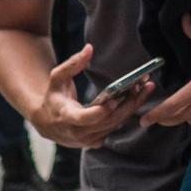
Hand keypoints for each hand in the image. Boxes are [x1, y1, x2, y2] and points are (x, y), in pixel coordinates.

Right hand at [30, 44, 150, 148]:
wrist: (46, 121)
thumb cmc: (53, 96)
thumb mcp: (57, 78)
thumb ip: (73, 63)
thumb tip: (89, 48)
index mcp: (65, 117)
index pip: (85, 118)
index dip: (101, 112)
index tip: (115, 100)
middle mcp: (76, 133)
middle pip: (107, 122)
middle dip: (127, 104)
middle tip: (143, 86)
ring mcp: (86, 140)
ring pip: (114, 126)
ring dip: (130, 108)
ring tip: (144, 89)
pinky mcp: (94, 142)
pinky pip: (113, 129)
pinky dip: (124, 115)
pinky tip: (134, 100)